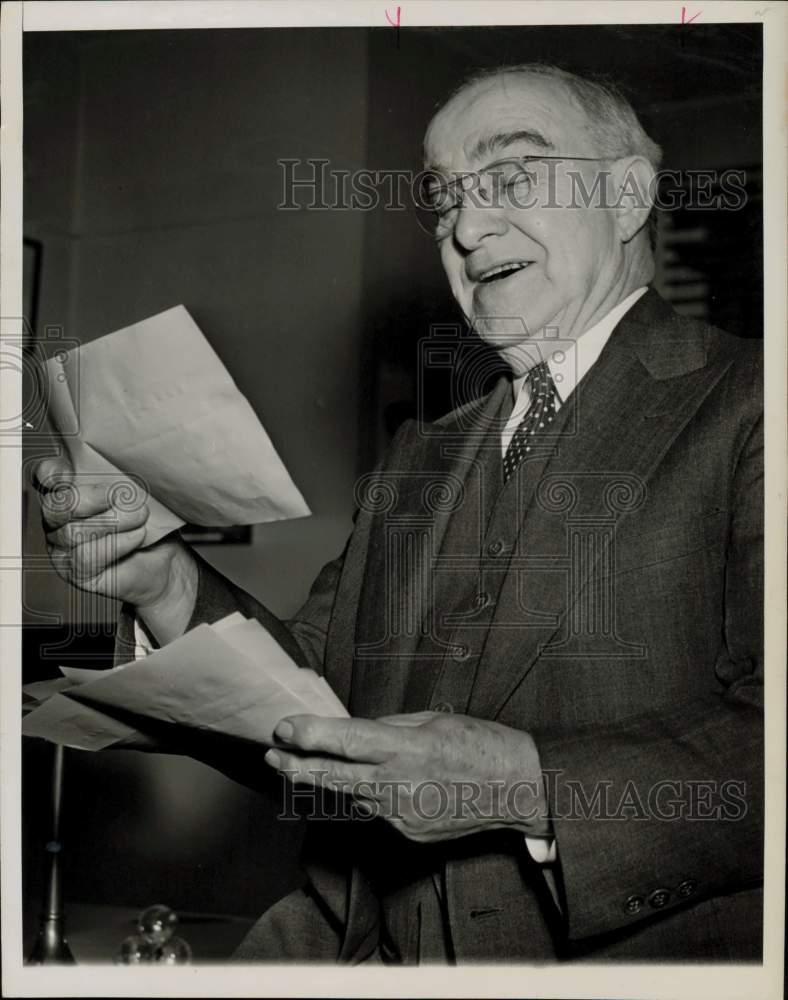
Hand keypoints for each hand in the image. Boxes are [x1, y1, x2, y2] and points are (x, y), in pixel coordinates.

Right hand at [33, 456, 197, 642]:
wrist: (166, 558)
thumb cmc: (148, 519)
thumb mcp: (138, 491)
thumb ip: (122, 476)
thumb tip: (126, 460)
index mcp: (67, 492)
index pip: (46, 477)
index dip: (53, 473)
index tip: (73, 473)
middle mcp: (58, 520)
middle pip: (55, 507)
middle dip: (90, 499)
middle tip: (121, 496)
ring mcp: (63, 548)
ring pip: (73, 533)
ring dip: (112, 522)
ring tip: (141, 516)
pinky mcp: (77, 572)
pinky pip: (86, 557)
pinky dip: (117, 544)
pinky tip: (138, 536)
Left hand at [264, 711, 549, 842]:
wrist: (518, 791)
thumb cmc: (482, 746)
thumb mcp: (434, 721)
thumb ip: (391, 729)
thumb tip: (358, 732)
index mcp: (406, 750)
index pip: (346, 742)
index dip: (311, 735)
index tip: (284, 728)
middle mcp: (398, 786)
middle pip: (335, 777)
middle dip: (298, 765)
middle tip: (273, 755)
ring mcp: (401, 815)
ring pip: (352, 796)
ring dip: (327, 780)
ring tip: (301, 766)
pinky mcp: (407, 833)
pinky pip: (378, 810)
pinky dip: (370, 795)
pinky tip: (372, 784)